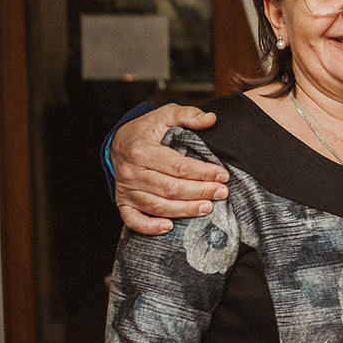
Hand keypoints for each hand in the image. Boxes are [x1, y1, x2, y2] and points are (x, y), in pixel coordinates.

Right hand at [114, 104, 225, 235]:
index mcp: (142, 150)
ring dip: (184, 210)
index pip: (178, 166)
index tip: (223, 175)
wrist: (118, 143)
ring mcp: (126, 190)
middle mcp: (131, 172)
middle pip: (170, 188)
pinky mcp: (123, 203)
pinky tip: (169, 228)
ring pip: (157, 206)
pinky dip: (150, 227)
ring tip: (208, 207)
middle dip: (200, 192)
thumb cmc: (147, 130)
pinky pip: (133, 220)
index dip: (203, 172)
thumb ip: (188, 115)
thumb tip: (211, 119)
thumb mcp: (165, 115)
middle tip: (222, 193)